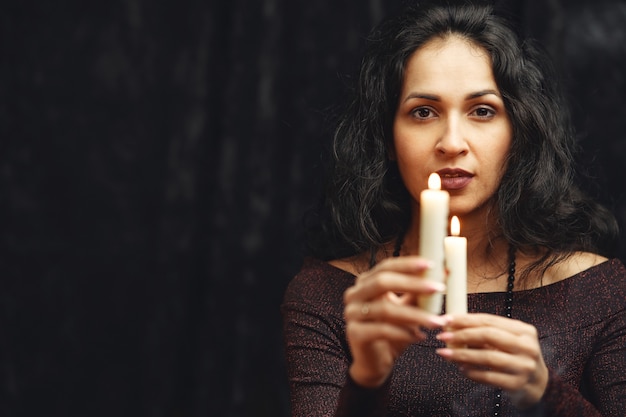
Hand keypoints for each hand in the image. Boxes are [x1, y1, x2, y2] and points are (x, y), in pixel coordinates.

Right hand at [343, 256, 446, 387]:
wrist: (375, 362)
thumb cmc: (392, 332)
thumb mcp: (407, 309)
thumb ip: (419, 292)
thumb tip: (443, 273)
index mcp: (365, 283)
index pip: (385, 267)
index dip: (407, 264)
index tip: (430, 265)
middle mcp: (355, 295)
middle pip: (382, 282)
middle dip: (412, 284)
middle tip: (437, 288)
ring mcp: (352, 314)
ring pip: (385, 309)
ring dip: (415, 315)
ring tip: (436, 321)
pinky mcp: (354, 333)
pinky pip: (382, 330)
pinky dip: (403, 333)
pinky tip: (420, 337)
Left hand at [435, 313, 547, 408]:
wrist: (538, 385)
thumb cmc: (516, 357)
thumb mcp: (508, 341)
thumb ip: (485, 333)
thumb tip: (452, 326)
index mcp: (524, 330)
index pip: (490, 320)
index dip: (465, 319)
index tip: (446, 320)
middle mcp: (527, 347)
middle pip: (488, 335)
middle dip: (462, 335)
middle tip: (442, 336)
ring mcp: (524, 367)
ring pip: (487, 357)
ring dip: (462, 354)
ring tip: (445, 353)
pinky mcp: (517, 385)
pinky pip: (489, 377)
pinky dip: (472, 372)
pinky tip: (461, 369)